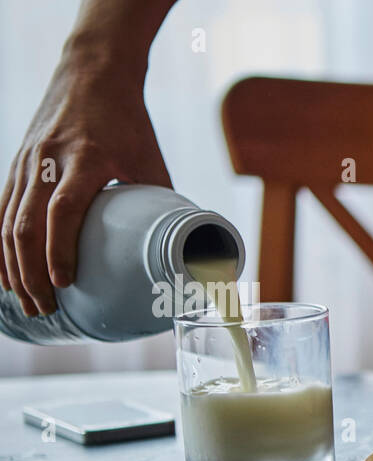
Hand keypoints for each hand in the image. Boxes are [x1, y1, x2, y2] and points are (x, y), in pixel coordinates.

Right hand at [0, 51, 169, 315]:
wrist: (92, 71)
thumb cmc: (129, 120)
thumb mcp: (151, 161)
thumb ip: (162, 204)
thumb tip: (186, 251)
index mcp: (85, 159)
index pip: (64, 209)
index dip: (60, 248)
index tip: (63, 282)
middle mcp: (48, 160)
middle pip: (27, 223)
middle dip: (32, 272)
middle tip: (46, 309)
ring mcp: (27, 161)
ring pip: (7, 220)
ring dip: (12, 265)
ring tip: (26, 302)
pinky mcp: (17, 163)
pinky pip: (0, 209)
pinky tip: (2, 273)